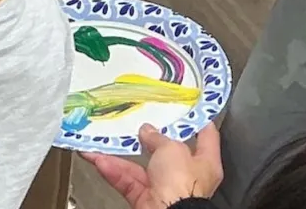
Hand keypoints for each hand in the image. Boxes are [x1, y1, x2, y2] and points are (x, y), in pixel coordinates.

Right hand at [80, 123, 222, 208]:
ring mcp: (164, 190)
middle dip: (148, 138)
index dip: (196, 120)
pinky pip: (127, 182)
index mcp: (205, 163)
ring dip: (120, 156)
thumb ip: (158, 136)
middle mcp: (186, 177)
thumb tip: (146, 130)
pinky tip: (98, 159)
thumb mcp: (172, 148)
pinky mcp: (145, 200)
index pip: (207, 136)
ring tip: (103, 140)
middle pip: (166, 153)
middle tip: (136, 121)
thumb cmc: (181, 181)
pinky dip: (113, 171)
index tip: (186, 106)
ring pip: (140, 168)